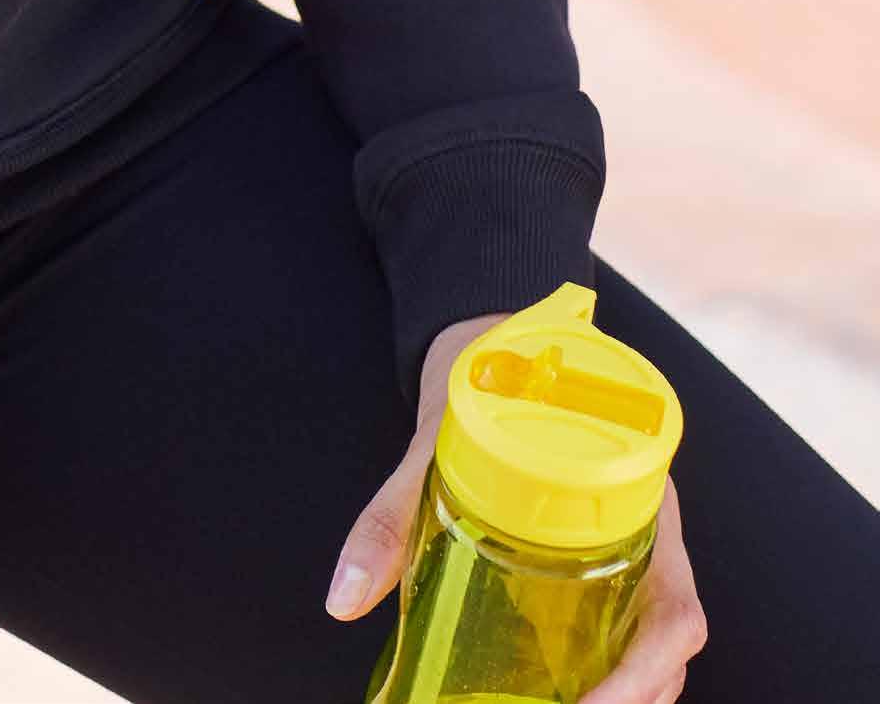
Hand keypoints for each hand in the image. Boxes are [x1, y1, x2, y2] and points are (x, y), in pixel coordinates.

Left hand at [326, 310, 707, 700]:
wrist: (489, 347)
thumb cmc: (480, 393)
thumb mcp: (433, 451)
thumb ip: (389, 522)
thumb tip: (341, 600)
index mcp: (637, 499)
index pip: (675, 606)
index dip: (647, 669)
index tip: (594, 702)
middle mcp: (650, 533)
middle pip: (670, 640)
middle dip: (635, 695)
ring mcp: (635, 551)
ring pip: (657, 644)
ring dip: (627, 691)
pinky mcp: (606, 565)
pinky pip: (628, 630)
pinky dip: (610, 676)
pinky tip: (566, 695)